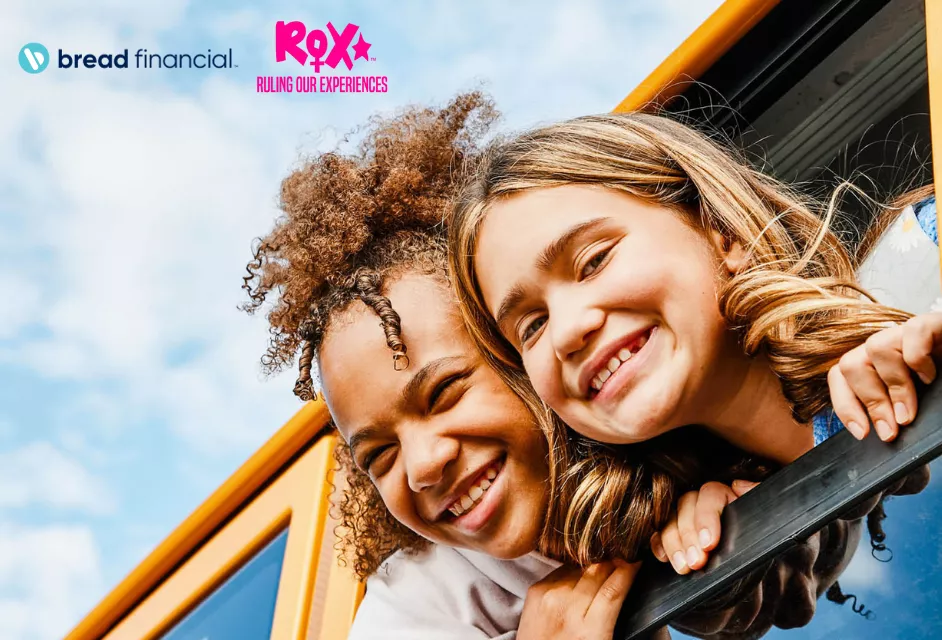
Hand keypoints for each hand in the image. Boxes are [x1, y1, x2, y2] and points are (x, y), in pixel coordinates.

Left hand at [517, 560, 639, 639]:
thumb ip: (616, 618)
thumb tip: (629, 592)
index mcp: (591, 631)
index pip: (614, 589)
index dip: (628, 570)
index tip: (636, 561)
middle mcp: (568, 609)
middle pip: (598, 571)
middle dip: (613, 563)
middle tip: (621, 562)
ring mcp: (549, 596)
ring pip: (580, 567)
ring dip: (592, 567)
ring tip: (598, 574)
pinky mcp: (536, 589)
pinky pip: (562, 570)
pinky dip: (573, 572)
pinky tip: (577, 582)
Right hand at [650, 480, 756, 574]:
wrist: (762, 562)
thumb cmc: (766, 536)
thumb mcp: (774, 516)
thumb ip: (760, 494)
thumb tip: (739, 485)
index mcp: (727, 494)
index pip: (710, 494)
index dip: (706, 517)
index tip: (709, 543)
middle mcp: (704, 502)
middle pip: (686, 507)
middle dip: (689, 537)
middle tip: (696, 562)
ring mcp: (688, 519)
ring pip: (670, 521)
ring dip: (673, 544)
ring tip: (683, 567)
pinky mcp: (677, 536)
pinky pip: (660, 534)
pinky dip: (659, 545)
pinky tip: (665, 558)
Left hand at [827, 312, 941, 440]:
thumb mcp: (920, 410)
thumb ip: (896, 415)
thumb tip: (882, 432)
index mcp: (880, 367)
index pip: (841, 376)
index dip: (844, 405)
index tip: (862, 433)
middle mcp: (891, 347)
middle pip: (850, 364)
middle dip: (870, 402)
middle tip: (893, 429)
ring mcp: (911, 334)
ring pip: (875, 347)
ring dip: (893, 386)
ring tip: (910, 410)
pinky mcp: (936, 324)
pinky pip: (914, 331)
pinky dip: (918, 357)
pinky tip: (930, 376)